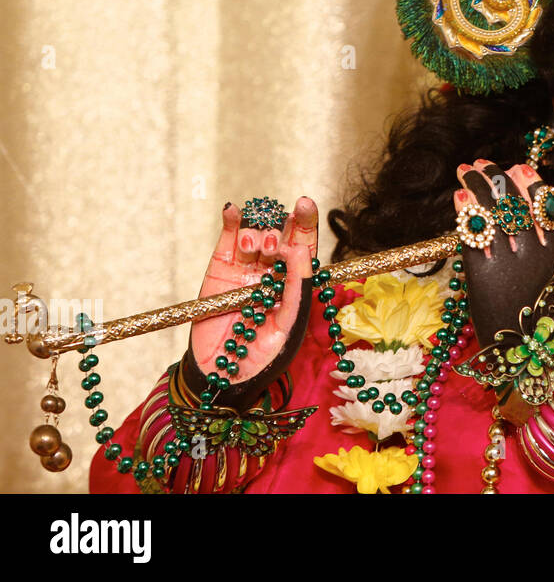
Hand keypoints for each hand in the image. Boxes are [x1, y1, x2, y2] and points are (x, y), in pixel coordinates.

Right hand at [182, 197, 317, 410]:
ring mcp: (244, 268)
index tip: (305, 205)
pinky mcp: (218, 270)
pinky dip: (230, 222)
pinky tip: (233, 211)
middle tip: (278, 238)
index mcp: (293, 282)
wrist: (223, 376)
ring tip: (257, 245)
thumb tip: (301, 251)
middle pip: (281, 235)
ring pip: (255, 235)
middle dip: (282, 226)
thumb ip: (297, 289)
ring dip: (258, 230)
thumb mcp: (289, 325)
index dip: (305, 224)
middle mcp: (271, 271)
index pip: (303, 246)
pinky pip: (225, 240)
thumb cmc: (263, 356)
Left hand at [453, 160, 553, 341]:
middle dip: (497, 177)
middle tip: (481, 163)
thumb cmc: (527, 308)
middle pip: (516, 203)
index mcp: (553, 253)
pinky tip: (460, 196)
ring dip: (478, 185)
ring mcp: (508, 264)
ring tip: (466, 172)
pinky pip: (474, 235)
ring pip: (494, 213)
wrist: (517, 349)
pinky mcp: (482, 275)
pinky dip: (467, 211)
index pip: (546, 205)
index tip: (517, 167)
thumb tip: (515, 205)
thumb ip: (536, 242)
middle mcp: (533, 254)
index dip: (531, 181)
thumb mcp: (543, 273)